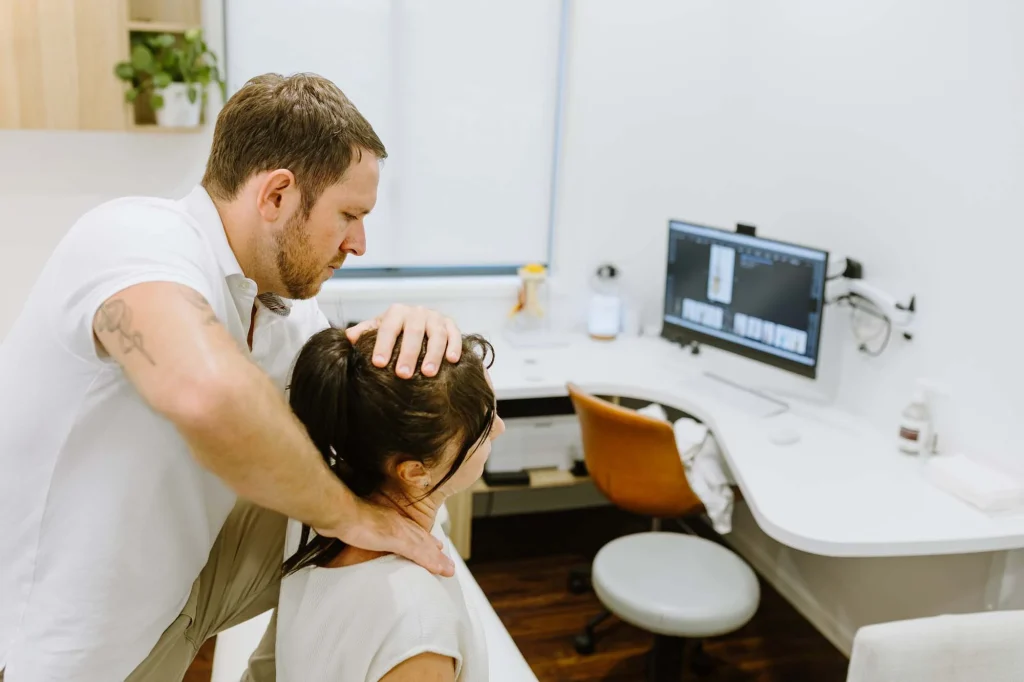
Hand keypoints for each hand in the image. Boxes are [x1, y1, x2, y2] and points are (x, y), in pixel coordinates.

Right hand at [317, 497, 454, 576]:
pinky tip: (441, 570)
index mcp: (387, 519)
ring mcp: (398, 530)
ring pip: (423, 547)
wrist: (339, 510)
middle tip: (446, 561)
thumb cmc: (340, 514)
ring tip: (449, 570)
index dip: (422, 538)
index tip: (434, 545)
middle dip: (434, 550)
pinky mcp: (397, 539)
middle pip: (420, 538)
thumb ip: (357, 528)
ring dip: (437, 559)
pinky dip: (431, 561)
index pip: (409, 530)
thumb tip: (350, 535)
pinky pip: (419, 552)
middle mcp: (396, 522)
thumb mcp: (351, 522)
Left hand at [346, 304, 461, 377]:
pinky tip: (452, 360)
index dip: (382, 345)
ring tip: (428, 373)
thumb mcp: (379, 329)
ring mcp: (435, 317)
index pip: (388, 328)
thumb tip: (349, 337)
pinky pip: (455, 334)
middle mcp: (417, 312)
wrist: (420, 322)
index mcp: (397, 312)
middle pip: (414, 332)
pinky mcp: (450, 324)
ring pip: (436, 334)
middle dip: (408, 354)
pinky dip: (455, 346)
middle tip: (403, 375)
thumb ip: (365, 332)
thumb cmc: (396, 330)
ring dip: (433, 353)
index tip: (377, 363)